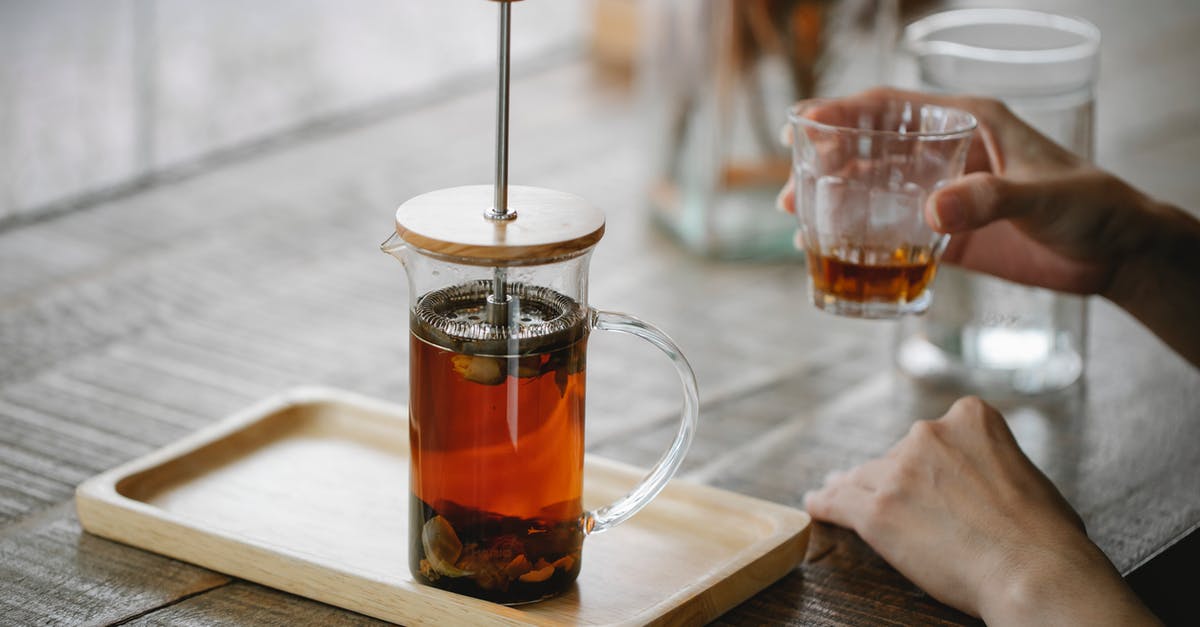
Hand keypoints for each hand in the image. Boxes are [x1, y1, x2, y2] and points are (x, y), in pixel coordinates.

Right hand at [779, 88, 1199, 366]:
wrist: (1117, 256)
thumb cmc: (1092, 207)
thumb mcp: (1042, 196)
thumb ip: (988, 199)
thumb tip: (930, 212)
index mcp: (968, 122)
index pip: (892, 107)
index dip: (842, 113)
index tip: (802, 126)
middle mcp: (948, 153)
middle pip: (871, 148)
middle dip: (825, 163)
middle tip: (788, 190)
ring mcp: (945, 194)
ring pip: (875, 189)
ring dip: (835, 200)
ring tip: (797, 219)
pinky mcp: (949, 233)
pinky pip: (893, 231)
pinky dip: (860, 239)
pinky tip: (831, 252)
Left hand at [803, 397, 1159, 625]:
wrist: (1033, 571)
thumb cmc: (1046, 537)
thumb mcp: (1026, 471)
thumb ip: (993, 462)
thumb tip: (990, 477)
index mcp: (970, 418)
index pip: (936, 433)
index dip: (929, 460)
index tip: (928, 476)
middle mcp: (929, 434)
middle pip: (898, 454)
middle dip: (897, 478)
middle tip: (900, 503)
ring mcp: (899, 470)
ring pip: (865, 477)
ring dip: (853, 487)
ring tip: (836, 491)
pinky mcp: (875, 508)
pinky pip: (838, 501)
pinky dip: (825, 504)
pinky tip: (816, 504)